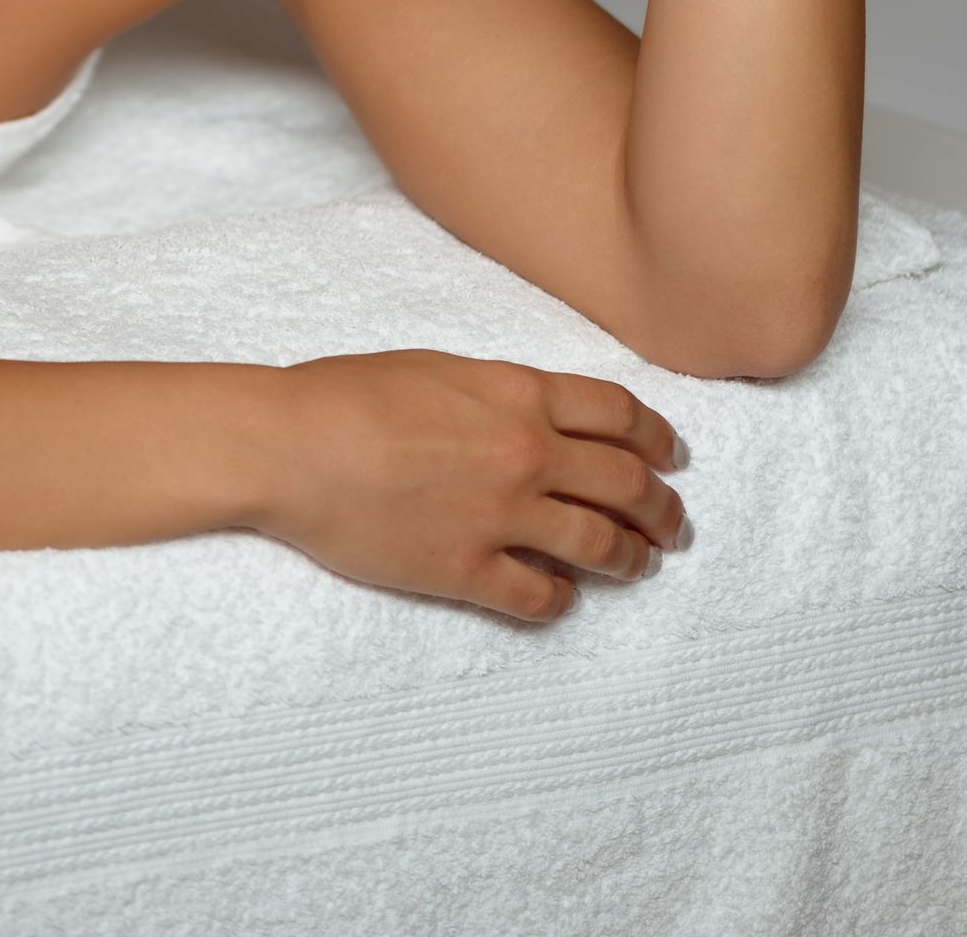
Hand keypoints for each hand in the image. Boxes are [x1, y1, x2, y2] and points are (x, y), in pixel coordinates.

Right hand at [253, 350, 688, 622]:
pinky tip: (563, 599)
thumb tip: (540, 414)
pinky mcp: (467, 570)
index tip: (673, 455)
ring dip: (631, 557)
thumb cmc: (349, 392)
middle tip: (674, 523)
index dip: (657, 437)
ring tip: (642, 564)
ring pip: (598, 544)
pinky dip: (561, 600)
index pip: (619, 414)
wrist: (292, 444)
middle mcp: (526, 454)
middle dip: (661, 507)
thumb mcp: (440, 366)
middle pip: (625, 483)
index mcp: (520, 394)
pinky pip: (538, 597)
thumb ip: (501, 391)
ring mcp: (501, 516)